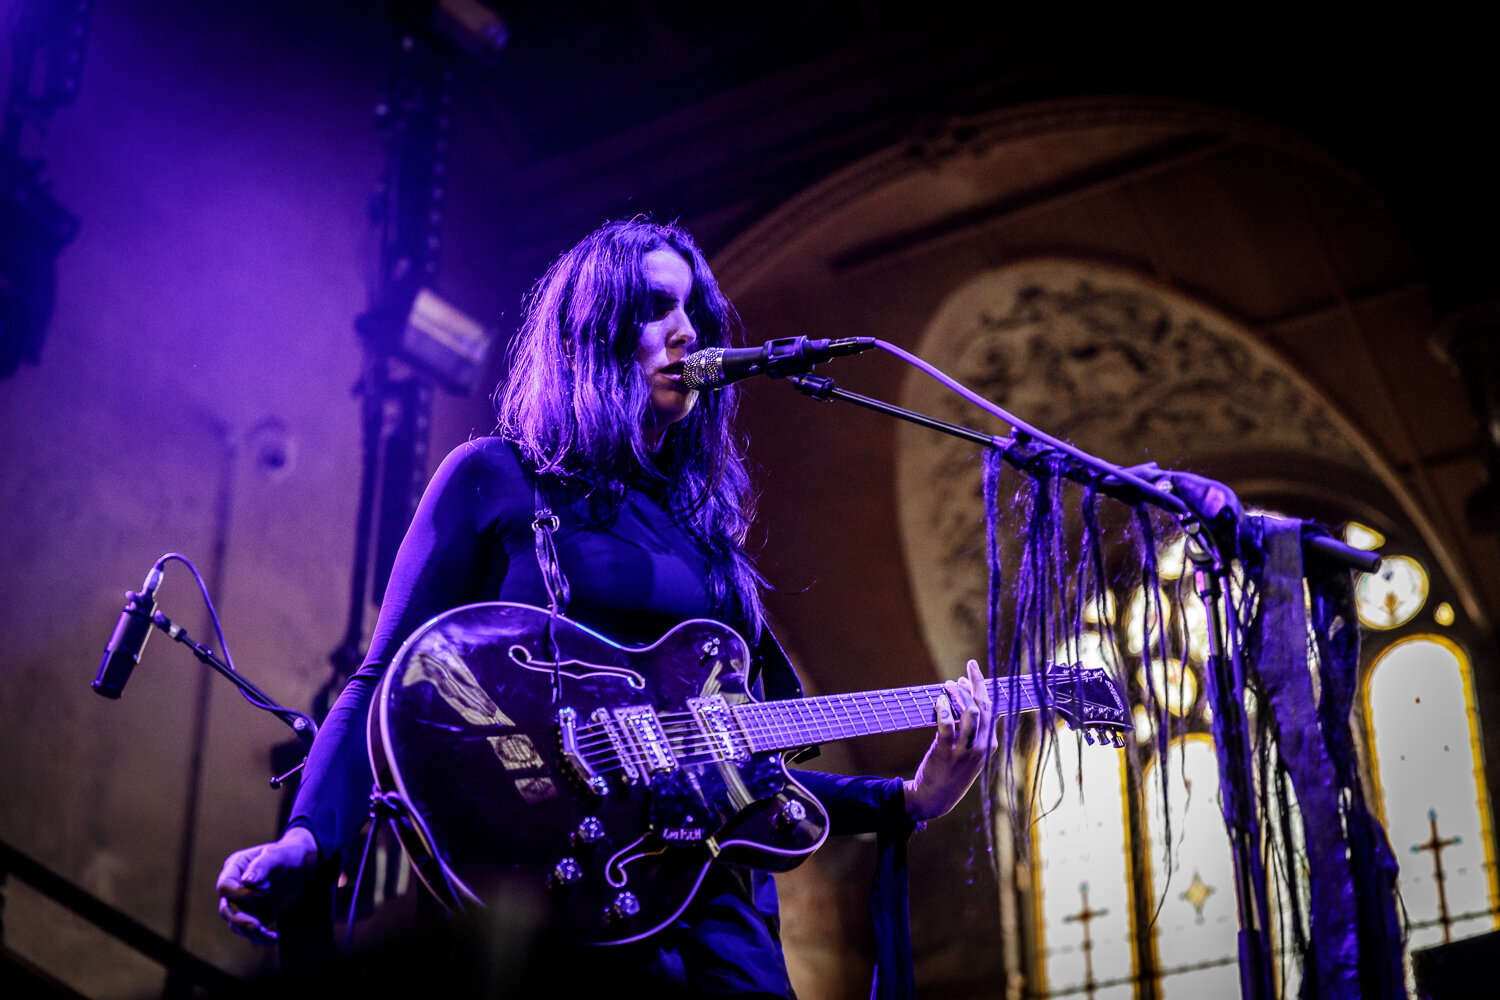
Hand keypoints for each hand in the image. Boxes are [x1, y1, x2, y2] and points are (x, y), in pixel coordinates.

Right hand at [215, 826, 320, 945]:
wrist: (307, 863)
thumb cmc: (290, 853)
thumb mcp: (279, 854)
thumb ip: (263, 865)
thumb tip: (246, 882)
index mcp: (236, 867)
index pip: (225, 887)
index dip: (240, 893)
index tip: (266, 891)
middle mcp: (236, 887)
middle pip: (226, 909)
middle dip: (240, 920)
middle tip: (257, 926)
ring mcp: (245, 903)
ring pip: (236, 924)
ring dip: (250, 933)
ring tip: (269, 936)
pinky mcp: (257, 914)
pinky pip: (252, 930)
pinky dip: (260, 937)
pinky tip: (274, 938)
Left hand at [903, 658, 992, 822]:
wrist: (936, 799)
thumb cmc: (952, 771)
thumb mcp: (971, 752)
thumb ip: (972, 729)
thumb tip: (965, 698)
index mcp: (990, 744)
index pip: (991, 708)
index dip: (982, 687)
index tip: (970, 671)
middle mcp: (981, 747)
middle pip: (983, 707)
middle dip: (976, 684)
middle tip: (966, 668)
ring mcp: (965, 751)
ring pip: (970, 714)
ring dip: (959, 694)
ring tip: (947, 684)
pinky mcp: (946, 754)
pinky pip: (947, 726)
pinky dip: (944, 709)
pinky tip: (939, 700)